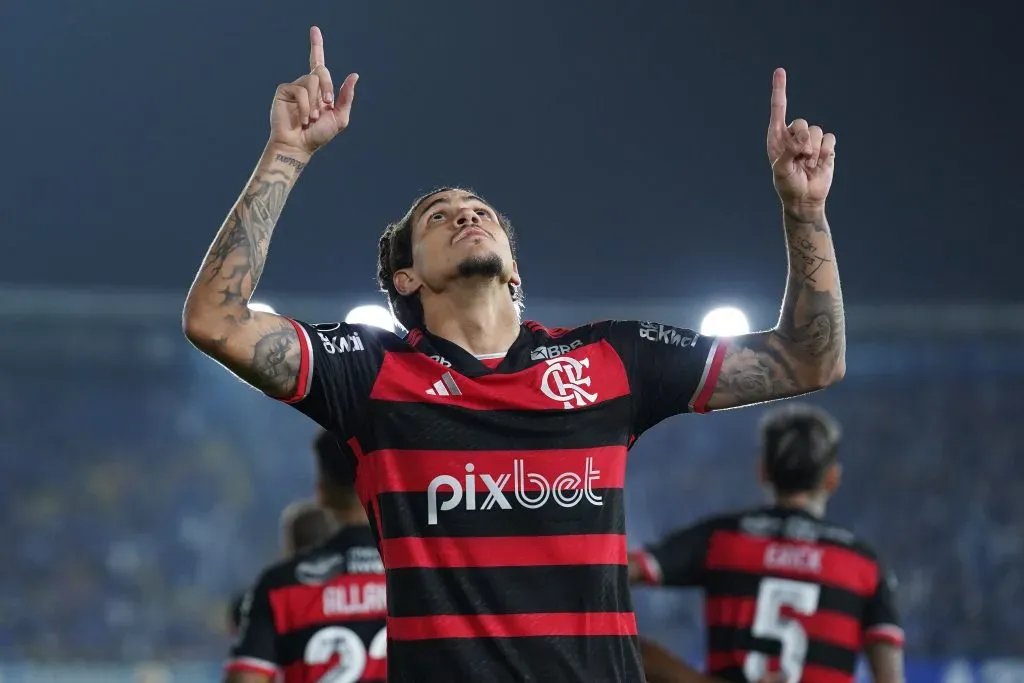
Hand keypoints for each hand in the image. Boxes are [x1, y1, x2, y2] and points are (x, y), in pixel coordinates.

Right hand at [269, 26, 357, 156]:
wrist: (299, 145)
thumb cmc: (319, 135)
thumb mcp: (340, 117)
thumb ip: (346, 97)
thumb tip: (354, 75)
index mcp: (320, 89)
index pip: (318, 62)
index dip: (316, 45)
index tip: (314, 29)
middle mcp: (307, 85)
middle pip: (321, 70)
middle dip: (328, 87)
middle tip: (327, 104)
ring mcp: (295, 87)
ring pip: (312, 81)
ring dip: (316, 102)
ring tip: (311, 118)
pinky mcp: (284, 91)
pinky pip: (300, 90)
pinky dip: (305, 106)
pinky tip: (303, 119)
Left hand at [767, 68, 834, 220]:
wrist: (805, 199)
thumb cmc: (787, 185)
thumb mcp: (780, 170)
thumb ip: (787, 152)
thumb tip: (801, 142)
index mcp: (777, 137)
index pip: (778, 109)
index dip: (779, 89)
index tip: (780, 71)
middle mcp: (793, 135)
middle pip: (801, 122)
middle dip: (802, 141)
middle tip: (799, 159)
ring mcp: (810, 140)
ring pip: (817, 131)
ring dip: (813, 151)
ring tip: (808, 165)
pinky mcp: (826, 146)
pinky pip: (830, 139)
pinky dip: (826, 152)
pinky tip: (819, 164)